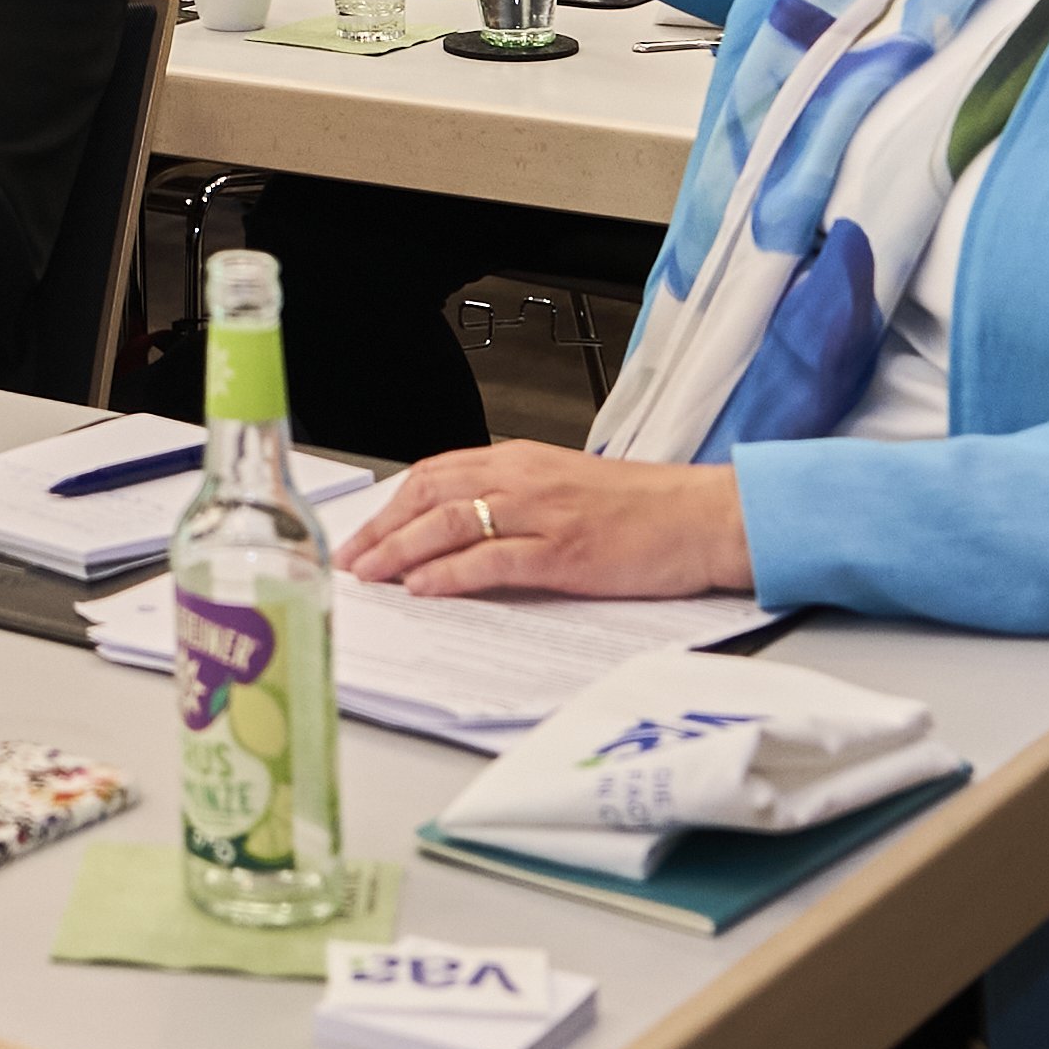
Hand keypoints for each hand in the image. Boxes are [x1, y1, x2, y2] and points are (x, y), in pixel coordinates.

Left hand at [338, 444, 748, 599]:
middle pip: (429, 494)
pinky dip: (449, 574)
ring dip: (400, 550)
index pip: (435, 474)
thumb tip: (458, 529)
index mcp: (520, 460)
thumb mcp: (564, 488)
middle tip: (349, 559)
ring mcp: (541, 513)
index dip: (391, 506)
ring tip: (371, 575)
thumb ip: (513, 499)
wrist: (699, 516)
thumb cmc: (641, 508)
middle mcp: (523, 478)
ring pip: (450, 523)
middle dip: (382, 529)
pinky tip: (424, 588)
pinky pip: (491, 559)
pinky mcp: (563, 550)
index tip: (362, 534)